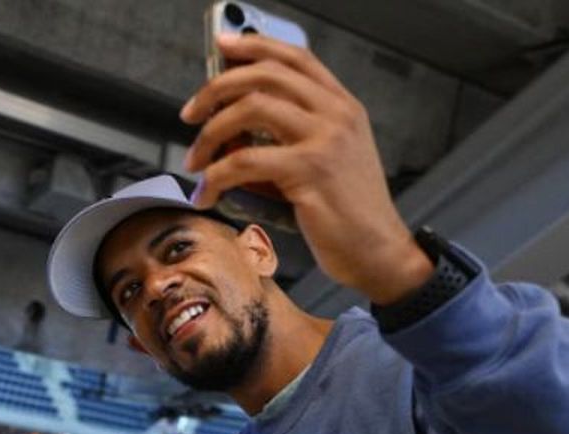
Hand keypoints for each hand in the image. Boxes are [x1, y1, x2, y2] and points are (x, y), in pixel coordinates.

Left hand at [182, 33, 431, 304]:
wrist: (378, 252)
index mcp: (342, 106)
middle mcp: (337, 114)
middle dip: (216, 90)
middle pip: (264, 76)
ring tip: (195, 162)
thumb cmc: (346, 213)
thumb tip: (232, 129)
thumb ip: (291, 137)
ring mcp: (325, 140)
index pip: (295, 57)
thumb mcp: (327, 161)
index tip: (221, 47)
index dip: (254, 46)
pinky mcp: (310, 172)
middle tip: (189, 115)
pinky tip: (207, 194)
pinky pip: (244, 161)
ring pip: (250, 109)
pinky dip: (215, 177)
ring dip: (210, 135)